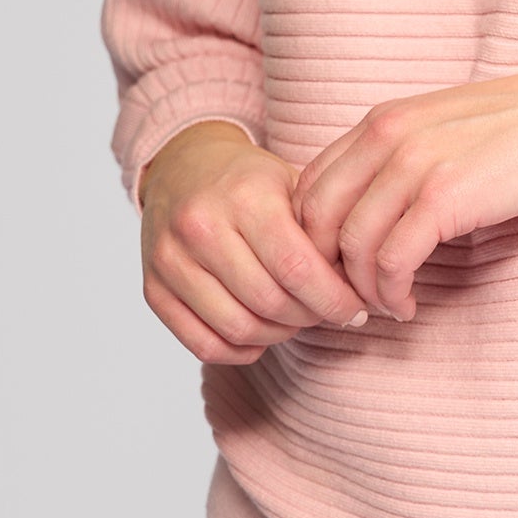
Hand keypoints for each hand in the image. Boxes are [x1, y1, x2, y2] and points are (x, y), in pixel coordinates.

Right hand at [139, 121, 373, 364]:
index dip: (335, 299)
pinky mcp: (152, 289)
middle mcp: (199, 225)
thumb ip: (324, 229)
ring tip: (297, 318)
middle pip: (270, 302)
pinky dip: (241, 349)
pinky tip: (262, 333)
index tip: (357, 310)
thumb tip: (364, 286)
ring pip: (238, 328)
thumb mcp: (291, 184)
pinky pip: (204, 344)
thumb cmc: (248, 181)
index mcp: (243, 195)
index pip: (297, 268)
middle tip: (329, 313)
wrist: (182, 168)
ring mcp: (169, 260)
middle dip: (311, 317)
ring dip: (279, 335)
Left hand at [292, 60, 517, 320]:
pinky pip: (393, 261)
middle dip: (325, 272)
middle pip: (317, 219)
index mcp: (380, 121)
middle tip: (349, 301)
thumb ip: (396, 160)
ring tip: (387, 307)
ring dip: (362, 291)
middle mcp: (386, 137)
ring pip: (352, 246)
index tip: (335, 273)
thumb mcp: (440, 131)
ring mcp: (413, 164)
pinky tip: (409, 303)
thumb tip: (365, 214)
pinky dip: (393, 292)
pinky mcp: (445, 196)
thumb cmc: (517, 132)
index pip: (309, 187)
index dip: (310, 240)